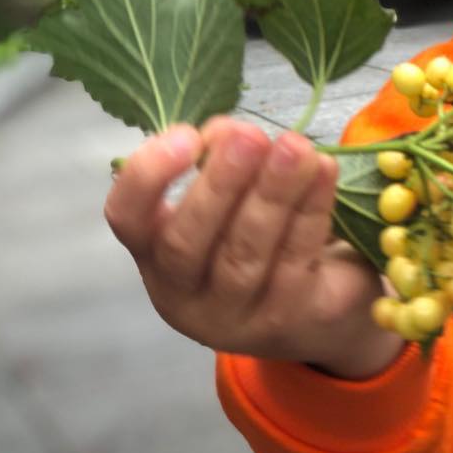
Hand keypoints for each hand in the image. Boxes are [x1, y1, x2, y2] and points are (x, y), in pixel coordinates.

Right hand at [105, 117, 403, 377]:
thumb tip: (230, 133)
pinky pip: (295, 260)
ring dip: (273, 193)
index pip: (128, 218)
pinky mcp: (288, 319)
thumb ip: (218, 158)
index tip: (187, 135)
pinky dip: (312, 209)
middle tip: (250, 137)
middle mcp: (182, 295)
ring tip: (296, 148)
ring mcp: (234, 318)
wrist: (316, 303)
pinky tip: (323, 171)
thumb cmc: (255, 232)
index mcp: (154, 253)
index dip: (149, 176)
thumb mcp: (229, 194)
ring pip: (246, 254)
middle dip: (220, 184)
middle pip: (187, 243)